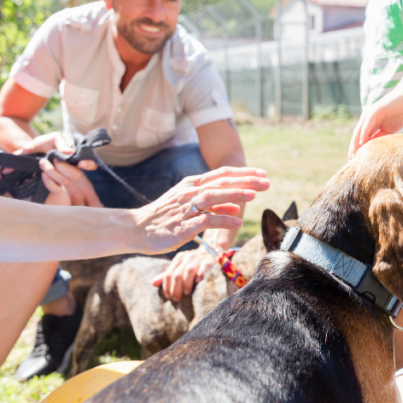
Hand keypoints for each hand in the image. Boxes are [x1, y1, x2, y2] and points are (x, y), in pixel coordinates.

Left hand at [18, 133, 101, 206]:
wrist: (28, 153)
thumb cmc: (43, 144)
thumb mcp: (52, 138)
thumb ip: (61, 143)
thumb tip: (70, 152)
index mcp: (74, 158)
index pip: (91, 164)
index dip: (89, 164)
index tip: (81, 163)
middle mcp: (71, 169)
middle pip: (76, 174)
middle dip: (63, 167)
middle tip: (53, 159)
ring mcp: (62, 178)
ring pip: (65, 181)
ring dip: (52, 171)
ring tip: (42, 163)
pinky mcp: (54, 186)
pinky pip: (56, 190)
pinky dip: (49, 182)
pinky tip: (43, 175)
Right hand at [132, 166, 269, 254]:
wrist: (135, 228)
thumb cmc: (163, 218)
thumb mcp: (188, 205)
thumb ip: (213, 205)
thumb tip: (236, 205)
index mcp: (191, 185)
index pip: (221, 174)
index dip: (243, 173)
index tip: (262, 174)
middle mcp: (190, 192)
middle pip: (221, 182)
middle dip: (246, 181)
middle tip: (267, 182)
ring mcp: (186, 208)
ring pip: (214, 196)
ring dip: (235, 194)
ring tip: (254, 195)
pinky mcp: (184, 225)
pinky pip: (207, 220)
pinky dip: (223, 219)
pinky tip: (238, 221)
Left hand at [151, 247, 214, 301]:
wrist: (211, 253)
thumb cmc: (193, 264)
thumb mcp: (180, 267)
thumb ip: (167, 275)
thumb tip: (153, 283)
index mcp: (178, 259)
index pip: (168, 274)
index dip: (167, 287)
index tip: (169, 297)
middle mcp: (187, 257)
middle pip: (177, 274)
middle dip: (175, 289)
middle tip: (177, 299)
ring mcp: (198, 258)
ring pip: (188, 271)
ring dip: (186, 283)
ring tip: (187, 293)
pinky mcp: (209, 261)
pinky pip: (203, 267)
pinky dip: (200, 274)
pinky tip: (198, 282)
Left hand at [348, 90, 402, 158]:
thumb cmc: (400, 113)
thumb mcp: (388, 130)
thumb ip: (380, 138)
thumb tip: (374, 152)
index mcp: (369, 124)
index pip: (360, 140)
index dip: (357, 151)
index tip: (355, 164)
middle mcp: (367, 119)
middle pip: (356, 137)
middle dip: (353, 150)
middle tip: (351, 163)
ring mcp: (370, 114)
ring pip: (359, 130)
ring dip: (355, 143)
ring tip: (353, 155)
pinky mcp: (376, 110)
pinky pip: (368, 123)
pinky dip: (364, 132)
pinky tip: (362, 142)